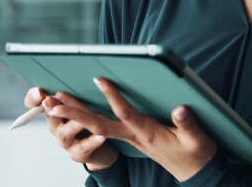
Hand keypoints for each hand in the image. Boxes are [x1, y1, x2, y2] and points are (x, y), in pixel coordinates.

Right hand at [23, 87, 119, 170]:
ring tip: (80, 119)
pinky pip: (84, 147)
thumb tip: (75, 71)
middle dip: (51, 108)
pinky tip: (101, 136)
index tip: (39, 91)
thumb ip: (74, 94)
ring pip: (66, 132)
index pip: (34, 103)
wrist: (100, 146)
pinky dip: (93, 141)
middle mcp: (56, 126)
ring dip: (73, 124)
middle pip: (50, 116)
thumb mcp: (80, 104)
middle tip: (51, 100)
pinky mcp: (78, 153)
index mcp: (53, 111)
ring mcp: (65, 141)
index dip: (33, 98)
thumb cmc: (88, 121)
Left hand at [47, 78, 217, 181]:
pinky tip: (75, 109)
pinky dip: (86, 117)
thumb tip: (180, 110)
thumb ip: (188, 125)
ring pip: (97, 125)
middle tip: (54, 103)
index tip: (99, 80)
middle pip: (98, 124)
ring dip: (75, 114)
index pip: (125, 113)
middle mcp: (132, 136)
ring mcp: (129, 137)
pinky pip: (102, 126)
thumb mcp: (197, 140)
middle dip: (75, 113)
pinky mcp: (130, 135)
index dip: (113, 97)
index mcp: (147, 133)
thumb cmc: (195, 154)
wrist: (195, 172)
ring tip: (55, 101)